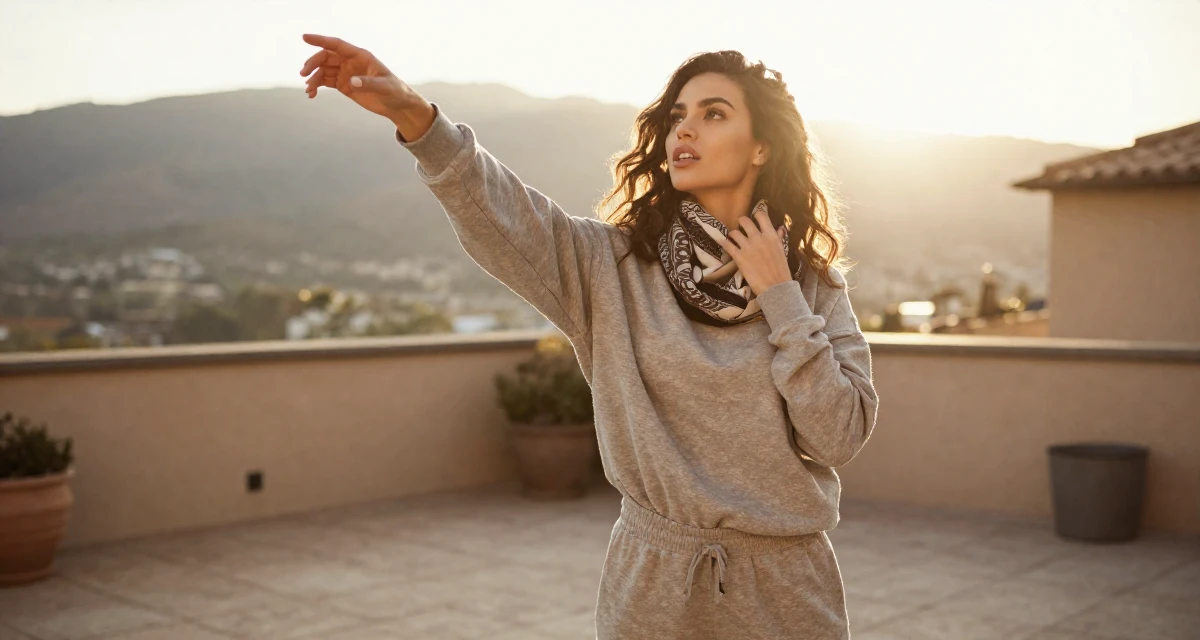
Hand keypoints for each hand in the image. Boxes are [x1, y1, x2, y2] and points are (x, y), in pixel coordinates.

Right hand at [299, 34, 431, 134]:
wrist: (398, 105)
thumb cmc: (395, 92)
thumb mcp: (385, 87)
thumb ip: (369, 84)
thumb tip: (351, 81)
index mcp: (360, 56)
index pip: (337, 45)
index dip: (320, 40)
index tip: (305, 37)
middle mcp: (351, 62)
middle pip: (326, 57)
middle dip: (313, 64)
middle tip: (304, 74)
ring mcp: (346, 73)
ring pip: (323, 71)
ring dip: (313, 78)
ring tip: (309, 90)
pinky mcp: (344, 85)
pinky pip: (326, 82)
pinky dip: (317, 86)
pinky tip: (312, 94)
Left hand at [714, 208, 792, 297]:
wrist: (775, 287)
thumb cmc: (781, 270)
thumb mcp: (781, 251)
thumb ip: (778, 238)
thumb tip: (779, 228)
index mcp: (771, 235)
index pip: (761, 216)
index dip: (756, 215)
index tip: (754, 219)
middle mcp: (758, 238)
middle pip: (745, 221)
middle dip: (741, 222)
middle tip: (741, 227)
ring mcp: (747, 247)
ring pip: (734, 232)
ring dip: (732, 235)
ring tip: (733, 238)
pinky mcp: (738, 257)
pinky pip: (727, 245)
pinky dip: (723, 242)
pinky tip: (722, 241)